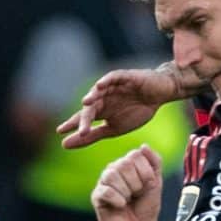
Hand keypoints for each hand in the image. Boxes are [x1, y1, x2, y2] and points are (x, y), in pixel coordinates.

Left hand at [57, 66, 193, 148]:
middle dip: (83, 118)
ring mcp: (111, 86)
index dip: (72, 124)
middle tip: (78, 129)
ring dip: (91, 97)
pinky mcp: (122, 76)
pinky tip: (98, 87)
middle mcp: (102, 98)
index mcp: (100, 111)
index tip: (60, 134)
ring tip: (85, 104)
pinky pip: (111, 77)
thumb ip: (93, 136)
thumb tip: (65, 144)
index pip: (84, 118)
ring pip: (98, 92)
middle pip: (90, 108)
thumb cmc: (139, 110)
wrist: (160, 94)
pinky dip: (105, 81)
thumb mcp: (115, 129)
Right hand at [91, 144, 164, 220]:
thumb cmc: (146, 205)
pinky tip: (121, 205)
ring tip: (128, 200)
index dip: (145, 172)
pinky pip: (105, 191)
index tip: (147, 185)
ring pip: (112, 175)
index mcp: (128, 164)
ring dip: (127, 191)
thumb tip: (144, 146)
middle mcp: (114, 170)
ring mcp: (104, 182)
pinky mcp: (97, 196)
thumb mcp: (156, 182)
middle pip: (124, 164)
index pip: (135, 155)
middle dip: (137, 184)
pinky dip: (118, 200)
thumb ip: (154, 162)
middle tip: (136, 195)